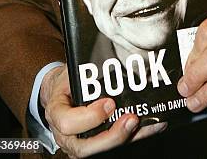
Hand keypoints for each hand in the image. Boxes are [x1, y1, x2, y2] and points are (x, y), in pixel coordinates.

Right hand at [40, 65, 166, 157]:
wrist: (60, 92)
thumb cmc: (67, 81)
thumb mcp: (70, 71)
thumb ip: (85, 71)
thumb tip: (111, 58)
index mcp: (56, 113)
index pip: (67, 123)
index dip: (89, 117)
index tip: (109, 103)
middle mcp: (65, 135)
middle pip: (85, 148)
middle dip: (112, 136)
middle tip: (132, 119)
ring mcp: (78, 144)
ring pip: (99, 152)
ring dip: (125, 140)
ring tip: (144, 125)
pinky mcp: (93, 145)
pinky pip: (111, 148)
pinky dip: (133, 139)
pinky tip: (150, 128)